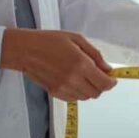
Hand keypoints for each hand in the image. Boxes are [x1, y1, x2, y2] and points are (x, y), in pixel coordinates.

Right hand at [0, 28, 116, 101]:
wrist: (26, 50)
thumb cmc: (50, 40)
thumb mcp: (77, 39)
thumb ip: (95, 55)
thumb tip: (107, 69)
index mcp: (80, 64)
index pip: (104, 83)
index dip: (111, 82)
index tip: (112, 78)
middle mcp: (73, 79)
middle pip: (96, 92)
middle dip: (101, 85)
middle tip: (98, 74)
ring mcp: (63, 88)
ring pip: (85, 97)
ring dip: (89, 88)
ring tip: (84, 75)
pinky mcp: (55, 93)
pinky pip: (74, 98)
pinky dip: (78, 92)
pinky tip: (74, 80)